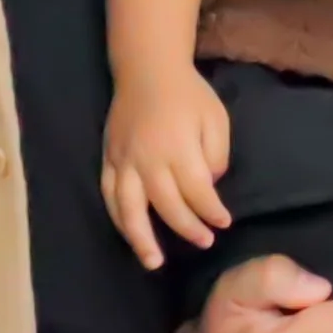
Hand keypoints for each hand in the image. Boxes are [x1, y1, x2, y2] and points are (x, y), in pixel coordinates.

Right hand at [103, 69, 233, 269]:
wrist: (147, 69)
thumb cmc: (188, 95)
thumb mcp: (216, 119)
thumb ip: (215, 155)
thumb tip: (207, 185)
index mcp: (178, 148)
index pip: (197, 191)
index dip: (212, 211)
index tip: (224, 222)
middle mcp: (148, 159)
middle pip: (167, 205)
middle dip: (188, 228)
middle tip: (205, 242)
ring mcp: (124, 161)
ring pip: (129, 208)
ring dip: (142, 239)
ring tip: (154, 262)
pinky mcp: (108, 160)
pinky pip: (109, 196)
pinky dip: (118, 219)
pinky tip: (130, 236)